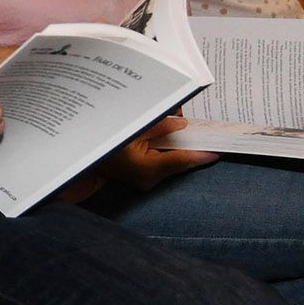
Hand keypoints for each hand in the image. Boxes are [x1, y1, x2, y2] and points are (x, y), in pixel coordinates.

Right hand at [97, 114, 217, 191]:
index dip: (203, 153)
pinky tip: (170, 137)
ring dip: (179, 146)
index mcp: (148, 168)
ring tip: (186, 127)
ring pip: (172, 161)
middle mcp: (150, 179)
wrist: (83, 161)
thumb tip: (182, 124)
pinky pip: (163, 162)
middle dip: (191, 145)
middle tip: (205, 131)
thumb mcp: (131, 129)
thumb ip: (159, 126)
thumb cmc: (103, 144)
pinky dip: (168, 150)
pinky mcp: (144, 177)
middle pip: (180, 160)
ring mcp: (146, 180)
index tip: (220, 148)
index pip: (183, 160)